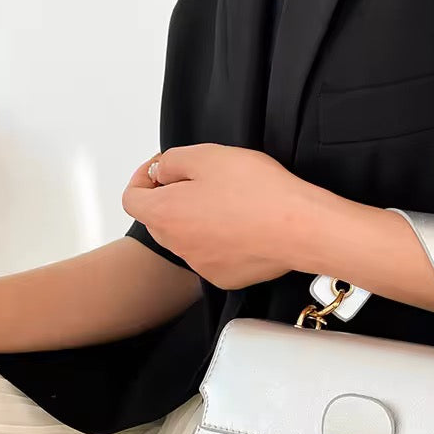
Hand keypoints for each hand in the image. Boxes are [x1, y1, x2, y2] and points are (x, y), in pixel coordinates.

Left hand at [121, 144, 323, 288]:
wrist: (301, 227)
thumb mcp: (207, 155)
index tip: (163, 169)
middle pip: (160, 220)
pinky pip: (214, 257)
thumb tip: (161, 172)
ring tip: (231, 204)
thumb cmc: (260, 192)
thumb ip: (172, 161)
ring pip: (189, 239)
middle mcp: (179, 245)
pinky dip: (222, 243)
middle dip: (173, 199)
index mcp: (166, 213)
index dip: (144, 177)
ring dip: (199, 221)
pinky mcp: (227, 277)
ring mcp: (203, 265)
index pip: (132, 197)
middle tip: (202, 182)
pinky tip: (244, 227)